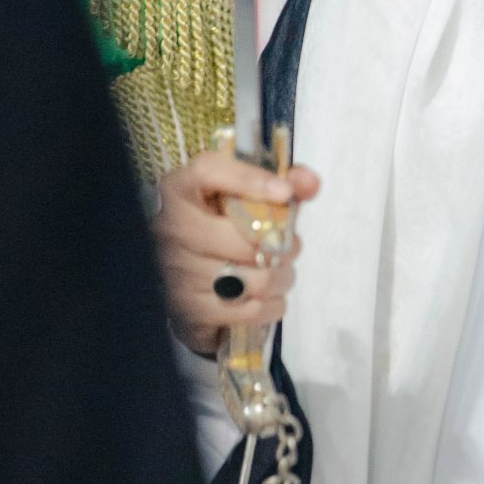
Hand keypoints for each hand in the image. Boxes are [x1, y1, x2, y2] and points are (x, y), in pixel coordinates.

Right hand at [151, 148, 320, 355]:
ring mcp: (178, 272)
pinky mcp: (191, 310)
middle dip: (282, 246)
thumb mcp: (244, 198)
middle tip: (287, 247)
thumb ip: (282, 183)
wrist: (180, 276)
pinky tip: (268, 295)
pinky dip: (272, 304)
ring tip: (278, 271)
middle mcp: (172, 228)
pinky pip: (252, 310)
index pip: (208, 172)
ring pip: (256, 280)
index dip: (249, 180)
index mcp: (180, 190)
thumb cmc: (218, 227)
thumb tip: (310, 183)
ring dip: (281, 278)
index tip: (284, 193)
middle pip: (247, 238)